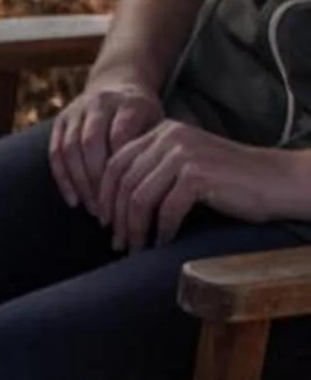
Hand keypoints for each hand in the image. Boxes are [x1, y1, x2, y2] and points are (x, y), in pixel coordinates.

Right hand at [49, 74, 161, 213]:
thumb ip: (152, 151)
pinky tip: (74, 200)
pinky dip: (63, 178)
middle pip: (91, 143)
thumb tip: (152, 192)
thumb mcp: (156, 125)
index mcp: (129, 103)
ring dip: (80, 183)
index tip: (128, 198)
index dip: (120, 169)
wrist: (117, 85)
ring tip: (93, 209)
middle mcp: (100, 102)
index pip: (119, 137)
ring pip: (70, 148)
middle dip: (97, 180)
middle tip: (108, 210)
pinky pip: (55, 152)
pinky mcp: (61, 120)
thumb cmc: (143, 117)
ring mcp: (76, 110)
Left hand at [98, 119, 310, 249]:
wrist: (275, 180)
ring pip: (139, 198)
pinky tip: (162, 245)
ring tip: (135, 248)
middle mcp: (169, 137)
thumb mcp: (184, 165)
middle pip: (123, 182)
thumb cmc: (228, 180)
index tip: (105, 222)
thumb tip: (111, 203)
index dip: (104, 196)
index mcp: (162, 131)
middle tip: (116, 242)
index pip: (116, 162)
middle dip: (116, 217)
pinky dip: (161, 231)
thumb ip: (153, 171)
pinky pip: (166, 209)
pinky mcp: (197, 175)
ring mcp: (184, 154)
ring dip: (134, 229)